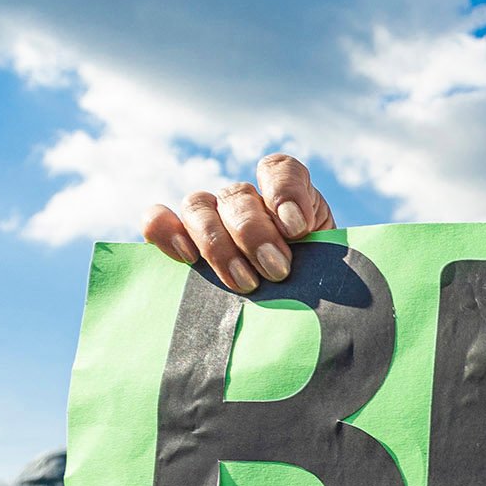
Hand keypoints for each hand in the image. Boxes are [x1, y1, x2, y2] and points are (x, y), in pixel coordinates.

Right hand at [142, 154, 333, 295]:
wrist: (291, 316)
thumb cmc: (312, 290)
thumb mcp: (327, 270)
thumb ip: (323, 257)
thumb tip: (315, 266)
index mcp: (285, 195)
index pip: (278, 169)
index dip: (284, 191)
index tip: (297, 227)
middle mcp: (244, 199)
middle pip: (237, 195)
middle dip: (255, 234)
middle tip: (277, 270)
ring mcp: (209, 216)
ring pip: (198, 205)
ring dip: (217, 244)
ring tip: (244, 283)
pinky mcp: (179, 238)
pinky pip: (157, 219)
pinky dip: (163, 230)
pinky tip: (187, 257)